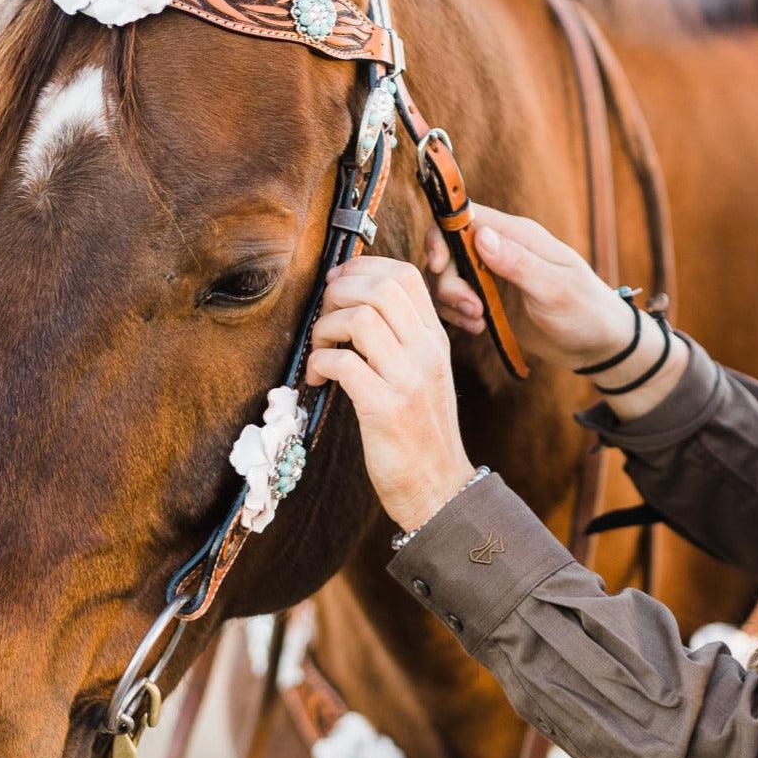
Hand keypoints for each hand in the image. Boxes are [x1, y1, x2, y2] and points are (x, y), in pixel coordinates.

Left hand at [305, 256, 475, 533]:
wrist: (439, 488)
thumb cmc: (420, 433)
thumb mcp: (422, 375)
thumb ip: (400, 339)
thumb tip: (355, 305)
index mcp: (435, 340)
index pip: (405, 276)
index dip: (363, 269)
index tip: (337, 284)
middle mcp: (427, 352)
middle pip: (381, 288)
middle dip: (339, 293)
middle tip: (323, 318)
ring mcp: (409, 380)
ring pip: (360, 319)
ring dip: (326, 327)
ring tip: (319, 349)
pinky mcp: (386, 409)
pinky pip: (343, 363)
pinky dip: (320, 362)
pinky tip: (318, 377)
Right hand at [427, 204, 634, 367]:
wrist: (597, 344)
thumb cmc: (586, 311)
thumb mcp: (555, 288)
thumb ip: (518, 262)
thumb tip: (481, 235)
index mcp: (518, 235)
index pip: (465, 217)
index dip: (442, 236)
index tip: (440, 266)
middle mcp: (501, 250)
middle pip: (449, 250)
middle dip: (449, 281)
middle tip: (472, 309)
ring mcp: (493, 275)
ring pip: (449, 277)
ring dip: (453, 301)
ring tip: (478, 322)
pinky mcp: (489, 300)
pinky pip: (456, 300)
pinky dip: (458, 314)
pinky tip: (479, 328)